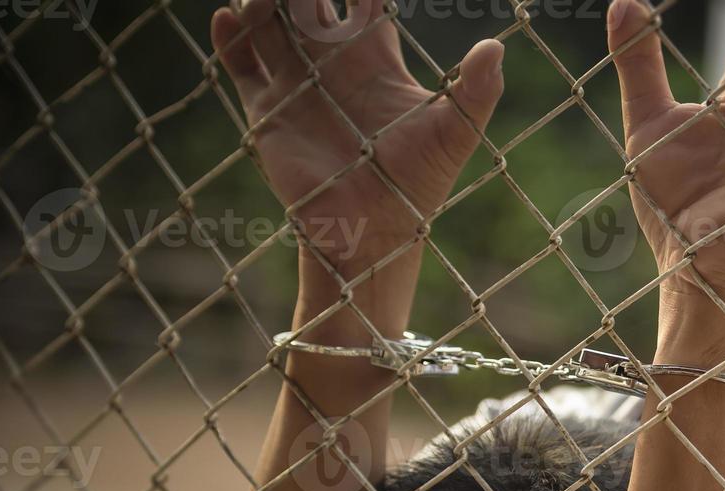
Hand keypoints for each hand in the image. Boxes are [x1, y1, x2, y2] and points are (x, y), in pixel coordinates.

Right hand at [211, 0, 504, 276]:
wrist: (372, 234)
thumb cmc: (417, 186)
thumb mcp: (453, 135)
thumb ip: (476, 91)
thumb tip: (495, 47)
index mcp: (376, 60)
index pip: (363, 0)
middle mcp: (334, 65)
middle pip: (309, 2)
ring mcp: (297, 85)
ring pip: (270, 23)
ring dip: (263, 0)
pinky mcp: (268, 111)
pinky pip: (241, 64)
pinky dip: (230, 38)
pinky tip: (228, 15)